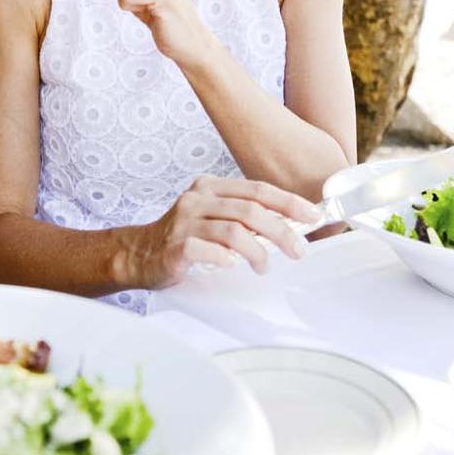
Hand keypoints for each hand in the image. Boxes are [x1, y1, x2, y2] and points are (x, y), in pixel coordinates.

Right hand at [124, 175, 321, 288]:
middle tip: (298, 250)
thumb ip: (242, 217)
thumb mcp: (212, 216)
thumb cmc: (184, 238)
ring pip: (234, 231)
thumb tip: (289, 227)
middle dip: (281, 230)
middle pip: (250, 209)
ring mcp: (185, 221)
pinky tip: (233, 267)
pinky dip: (227, 260)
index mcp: (210, 187)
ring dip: (259, 251)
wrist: (140, 253)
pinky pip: (209, 251)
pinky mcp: (176, 246)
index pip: (256, 189)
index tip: (313, 216)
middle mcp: (197, 199)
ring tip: (265, 266)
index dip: (288, 202)